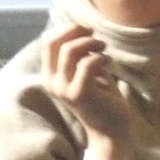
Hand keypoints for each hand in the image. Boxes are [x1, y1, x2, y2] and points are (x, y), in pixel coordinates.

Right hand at [43, 25, 140, 159]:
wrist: (111, 131)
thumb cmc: (102, 99)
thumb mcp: (85, 72)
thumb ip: (78, 55)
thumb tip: (80, 28)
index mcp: (50, 75)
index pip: (47, 41)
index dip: (67, 28)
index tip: (86, 30)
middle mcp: (51, 82)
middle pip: (54, 42)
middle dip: (76, 31)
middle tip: (95, 36)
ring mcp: (63, 89)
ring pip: (70, 50)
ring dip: (91, 43)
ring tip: (103, 48)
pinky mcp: (79, 94)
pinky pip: (87, 64)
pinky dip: (100, 57)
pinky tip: (108, 62)